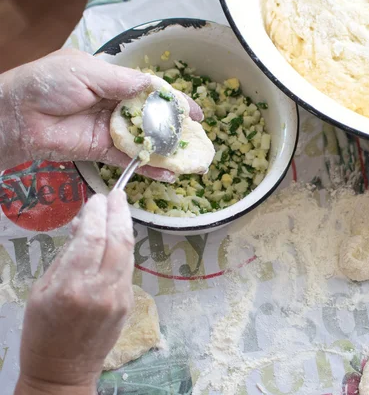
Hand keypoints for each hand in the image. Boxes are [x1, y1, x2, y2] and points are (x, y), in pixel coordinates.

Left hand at [0, 48, 202, 180]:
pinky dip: (149, 167)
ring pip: (146, 140)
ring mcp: (110, 130)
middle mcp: (115, 106)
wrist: (16, 116)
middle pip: (153, 118)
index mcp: (113, 81)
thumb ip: (124, 82)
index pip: (151, 91)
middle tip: (198, 139)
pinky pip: (131, 160)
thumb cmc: (46, 84)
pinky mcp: (102, 151)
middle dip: (175, 128)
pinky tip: (168, 173)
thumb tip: (156, 90)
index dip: (175, 101)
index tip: (197, 112)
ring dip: (167, 150)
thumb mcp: (87, 72)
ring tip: (190, 160)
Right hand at [15, 190, 134, 394]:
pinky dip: (123, 249)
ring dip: (124, 228)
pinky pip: (128, 268)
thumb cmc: (42, 331)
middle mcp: (101, 290)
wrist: (63, 371)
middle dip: (119, 212)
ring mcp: (119, 297)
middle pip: (119, 240)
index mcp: (72, 287)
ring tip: (117, 210)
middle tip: (117, 194)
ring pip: (128, 252)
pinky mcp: (129, 303)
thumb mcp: (42, 290)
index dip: (97, 213)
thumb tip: (85, 227)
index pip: (92, 239)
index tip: (96, 198)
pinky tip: (117, 239)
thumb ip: (66, 257)